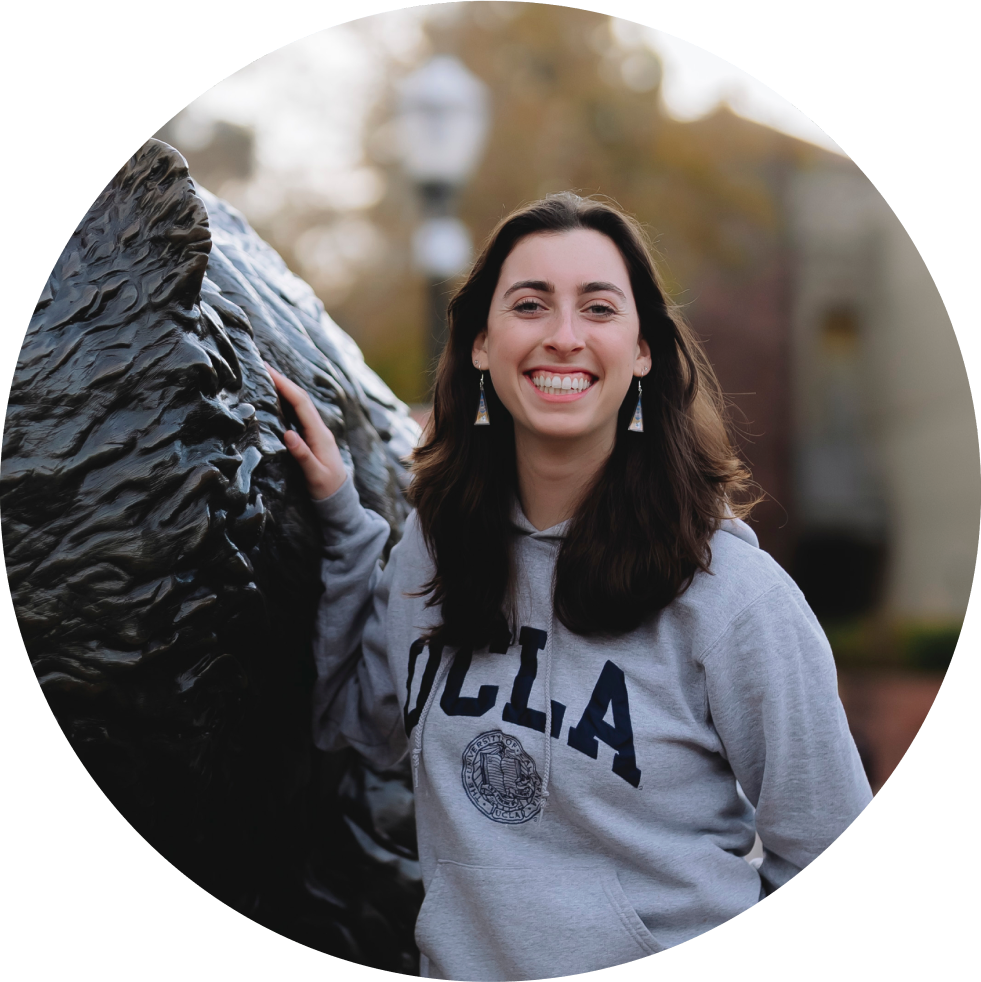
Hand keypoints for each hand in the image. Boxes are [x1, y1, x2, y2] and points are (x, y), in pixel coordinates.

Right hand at [267, 364, 346, 500]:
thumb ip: (303, 455)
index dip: (285, 386)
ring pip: (301, 404)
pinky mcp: (312, 437)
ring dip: (286, 389)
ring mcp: (317, 432)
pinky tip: (277, 398)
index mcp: (320, 434)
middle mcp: (320, 429)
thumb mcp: (315, 475)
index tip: (269, 371)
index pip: (301, 404)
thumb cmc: (327, 488)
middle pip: (301, 399)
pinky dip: (288, 402)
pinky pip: (299, 414)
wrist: (340, 498)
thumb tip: (289, 433)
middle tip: (264, 365)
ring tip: (268, 376)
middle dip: (284, 381)